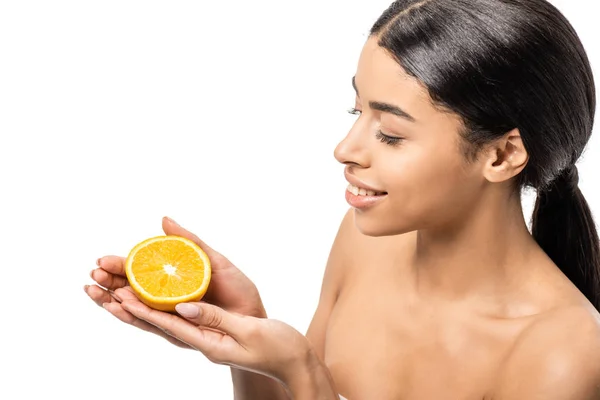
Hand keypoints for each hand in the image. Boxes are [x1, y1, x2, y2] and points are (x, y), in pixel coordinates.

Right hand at [85, 217, 266, 347]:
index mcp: (173, 281)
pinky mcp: (176, 331)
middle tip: (93, 274)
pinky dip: (132, 316)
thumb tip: (163, 219)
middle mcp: (167, 299)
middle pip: (130, 290)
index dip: (120, 266)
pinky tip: (118, 307)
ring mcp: (170, 315)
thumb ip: (189, 241)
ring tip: (94, 290)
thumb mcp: (215, 260)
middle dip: (109, 283)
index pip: (139, 272)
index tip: (102, 259)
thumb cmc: (237, 290)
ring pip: (133, 308)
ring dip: (111, 300)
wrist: (253, 318)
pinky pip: (149, 324)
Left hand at [120, 297, 318, 390]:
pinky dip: (162, 306)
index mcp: (208, 343)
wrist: (292, 361)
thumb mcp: (248, 331)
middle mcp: (202, 341)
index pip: (169, 325)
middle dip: (131, 307)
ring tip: (114, 292)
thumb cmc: (277, 347)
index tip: (121, 296)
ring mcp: (206, 337)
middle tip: (106, 289)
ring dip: (140, 306)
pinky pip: (181, 317)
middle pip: (159, 323)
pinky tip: (153, 296)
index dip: (144, 310)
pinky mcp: (213, 330)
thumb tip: (184, 307)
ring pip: (165, 320)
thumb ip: (216, 319)